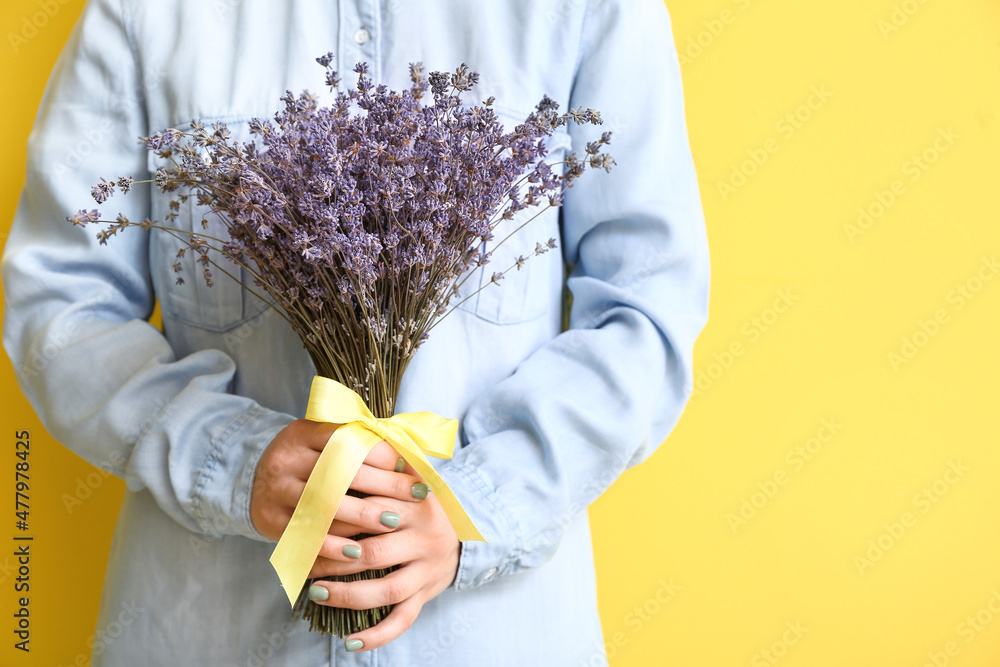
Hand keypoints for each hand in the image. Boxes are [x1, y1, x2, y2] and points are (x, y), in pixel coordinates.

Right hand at [249, 419, 428, 564]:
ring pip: (326, 505)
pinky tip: (357, 552)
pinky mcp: (271, 521)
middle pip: (342, 471)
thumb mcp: (322, 442)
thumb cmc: (306, 462)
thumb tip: (408, 459)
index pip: (349, 438)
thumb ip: (358, 444)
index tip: (410, 467)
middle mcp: (286, 459)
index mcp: (303, 432)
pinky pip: (307, 536)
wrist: (252, 481)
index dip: (384, 454)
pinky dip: (334, 546)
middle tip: (415, 495)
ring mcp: (276, 490)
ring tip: (394, 522)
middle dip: (384, 485)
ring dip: (364, 517)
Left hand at [304, 450, 460, 652]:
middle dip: (334, 558)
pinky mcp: (427, 595)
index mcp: (418, 503)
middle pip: (374, 552)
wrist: (466, 530)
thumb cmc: (420, 502)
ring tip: (315, 592)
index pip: (372, 509)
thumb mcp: (408, 475)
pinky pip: (402, 620)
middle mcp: (425, 537)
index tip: (306, 515)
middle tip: (303, 558)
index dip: (337, 515)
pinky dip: (377, 635)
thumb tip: (340, 435)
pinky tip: (350, 643)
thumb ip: (380, 461)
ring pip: (385, 589)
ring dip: (347, 594)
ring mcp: (427, 570)